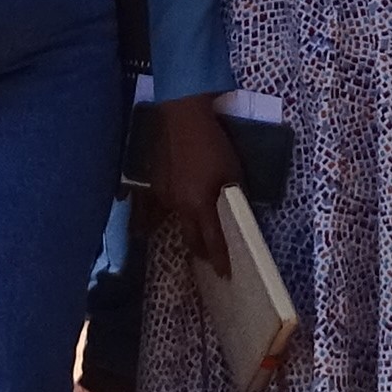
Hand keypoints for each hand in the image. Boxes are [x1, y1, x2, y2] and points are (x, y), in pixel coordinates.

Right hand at [149, 95, 236, 274]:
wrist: (183, 118)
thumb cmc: (213, 144)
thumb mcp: (233, 171)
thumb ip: (234, 195)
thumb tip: (237, 210)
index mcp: (200, 205)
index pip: (212, 241)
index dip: (219, 259)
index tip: (224, 273)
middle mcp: (179, 207)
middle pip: (190, 238)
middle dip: (202, 250)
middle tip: (210, 257)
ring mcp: (164, 196)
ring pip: (176, 223)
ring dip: (188, 231)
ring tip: (196, 236)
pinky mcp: (154, 184)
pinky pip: (162, 208)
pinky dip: (171, 215)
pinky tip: (173, 214)